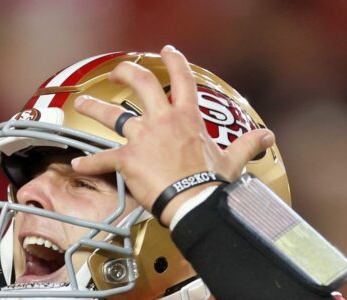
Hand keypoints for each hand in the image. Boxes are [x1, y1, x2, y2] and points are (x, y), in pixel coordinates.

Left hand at [71, 45, 274, 225]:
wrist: (193, 202)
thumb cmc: (212, 183)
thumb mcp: (233, 160)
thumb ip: (248, 145)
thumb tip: (268, 136)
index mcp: (187, 118)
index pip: (182, 79)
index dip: (175, 61)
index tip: (168, 51)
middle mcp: (162, 121)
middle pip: (140, 84)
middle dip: (125, 73)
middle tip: (116, 73)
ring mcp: (142, 138)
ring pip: (112, 115)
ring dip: (94, 108)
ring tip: (82, 104)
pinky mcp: (127, 159)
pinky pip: (102, 159)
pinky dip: (89, 163)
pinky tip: (78, 164)